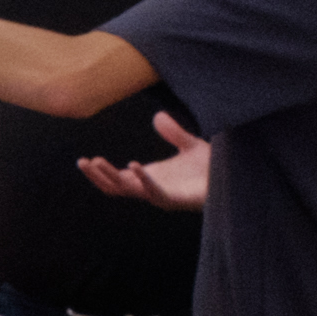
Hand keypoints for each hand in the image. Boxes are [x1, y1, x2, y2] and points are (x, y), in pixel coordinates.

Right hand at [79, 111, 210, 210]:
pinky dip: (142, 179)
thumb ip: (173, 132)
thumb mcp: (190, 145)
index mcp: (149, 178)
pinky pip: (153, 192)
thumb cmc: (212, 169)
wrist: (235, 181)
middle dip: (96, 175)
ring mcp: (161, 195)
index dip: (99, 171)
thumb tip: (157, 116)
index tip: (85, 159)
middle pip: (114, 187)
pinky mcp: (175, 200)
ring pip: (127, 191)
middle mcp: (150, 188)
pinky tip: (133, 164)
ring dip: (109, 177)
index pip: (116, 178)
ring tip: (96, 162)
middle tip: (81, 161)